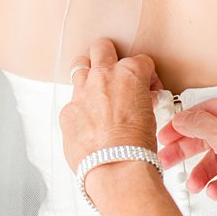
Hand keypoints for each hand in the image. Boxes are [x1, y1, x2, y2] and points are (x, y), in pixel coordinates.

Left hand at [59, 38, 162, 169]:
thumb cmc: (136, 146)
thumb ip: (141, 100)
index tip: (148, 89)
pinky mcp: (67, 111)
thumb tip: (139, 102)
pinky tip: (89, 124)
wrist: (115, 167)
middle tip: (114, 72)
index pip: (141, 61)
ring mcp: (81, 92)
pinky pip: (72, 102)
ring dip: (88, 74)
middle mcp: (103, 77)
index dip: (147, 76)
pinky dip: (80, 109)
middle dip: (109, 56)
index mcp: (129, 74)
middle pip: (101, 48)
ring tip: (96, 91)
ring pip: (78, 66)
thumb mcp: (150, 116)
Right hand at [156, 94, 216, 215]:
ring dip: (202, 173)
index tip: (168, 134)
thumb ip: (199, 124)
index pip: (209, 111)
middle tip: (168, 158)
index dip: (185, 123)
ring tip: (195, 183)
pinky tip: (214, 190)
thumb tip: (183, 118)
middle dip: (188, 151)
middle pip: (210, 136)